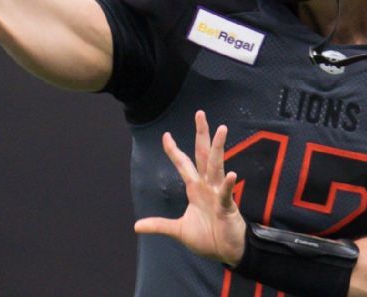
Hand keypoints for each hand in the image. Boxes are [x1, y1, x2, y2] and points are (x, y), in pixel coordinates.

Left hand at [134, 111, 245, 265]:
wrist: (227, 252)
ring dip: (219, 148)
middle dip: (202, 135)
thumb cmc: (208, 238)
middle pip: (203, 155)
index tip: (165, 135)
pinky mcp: (228, 207)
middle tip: (200, 114)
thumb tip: (136, 226)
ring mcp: (218, 194)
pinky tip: (230, 174)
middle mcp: (207, 186)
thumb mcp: (178, 230)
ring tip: (221, 129)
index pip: (183, 164)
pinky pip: (227, 193)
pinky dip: (228, 185)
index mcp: (195, 189)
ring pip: (217, 166)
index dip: (174, 150)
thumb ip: (159, 225)